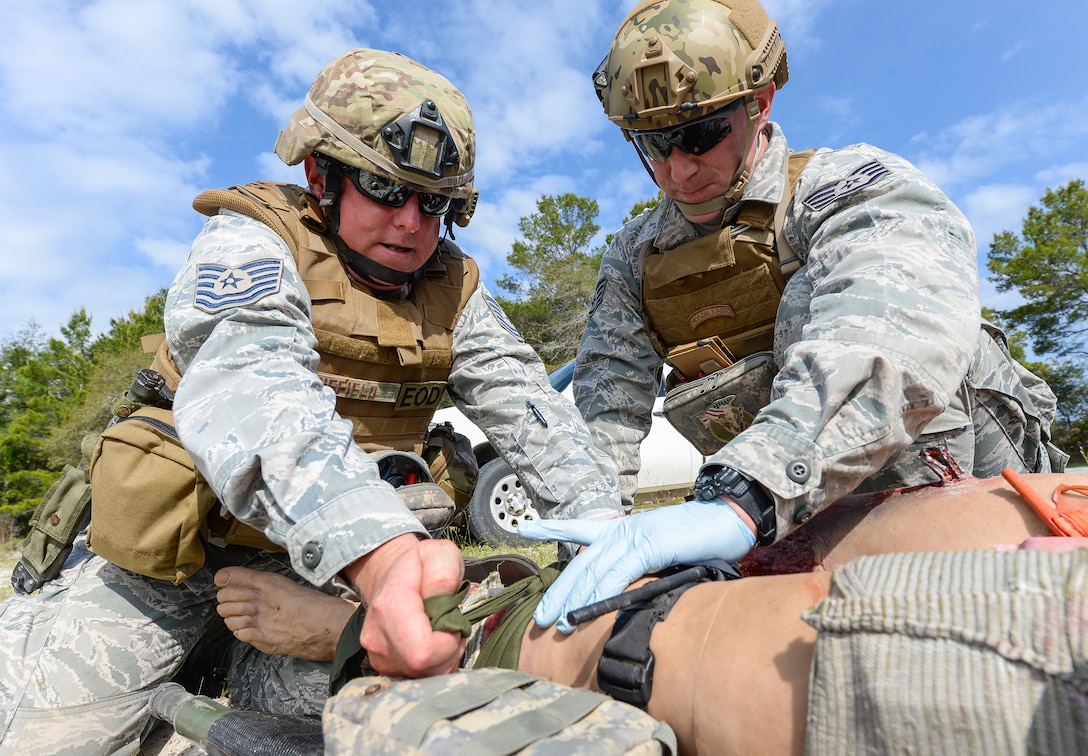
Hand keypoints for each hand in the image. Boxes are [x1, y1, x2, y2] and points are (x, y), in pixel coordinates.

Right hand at [343, 534, 465, 676]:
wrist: (391, 575)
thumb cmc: (419, 566)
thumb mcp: (439, 554)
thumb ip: (444, 573)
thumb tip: (443, 599)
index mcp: (389, 607)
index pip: (422, 652)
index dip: (448, 643)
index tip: (452, 622)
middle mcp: (377, 638)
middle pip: (426, 669)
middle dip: (449, 651)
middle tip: (450, 625)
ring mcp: (378, 656)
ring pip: (425, 677)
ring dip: (443, 658)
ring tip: (441, 631)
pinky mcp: (385, 667)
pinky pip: (420, 678)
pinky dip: (434, 665)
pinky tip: (432, 644)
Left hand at [518, 500, 755, 632]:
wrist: (727, 518)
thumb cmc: (701, 539)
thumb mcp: (665, 555)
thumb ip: (645, 571)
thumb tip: (633, 595)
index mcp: (623, 531)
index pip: (580, 528)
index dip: (551, 528)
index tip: (525, 528)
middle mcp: (621, 531)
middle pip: (581, 564)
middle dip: (559, 592)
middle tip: (541, 618)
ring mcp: (632, 537)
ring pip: (594, 571)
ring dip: (574, 600)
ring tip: (558, 623)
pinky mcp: (646, 545)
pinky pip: (617, 573)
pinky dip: (601, 593)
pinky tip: (587, 609)